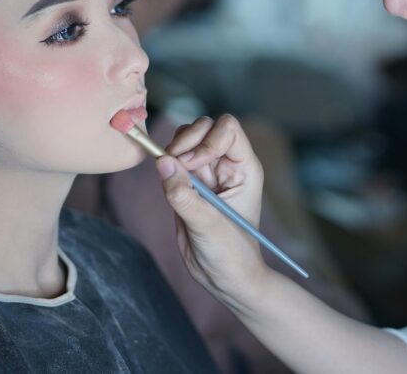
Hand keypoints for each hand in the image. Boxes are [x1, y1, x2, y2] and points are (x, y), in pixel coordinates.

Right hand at [158, 114, 271, 308]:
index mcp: (244, 168)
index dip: (208, 139)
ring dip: (174, 150)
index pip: (228, 130)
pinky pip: (174, 160)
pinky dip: (165, 163)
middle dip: (186, 140)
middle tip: (175, 164)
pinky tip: (166, 182)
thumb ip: (184, 195)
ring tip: (169, 174)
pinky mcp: (188, 184)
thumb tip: (162, 162)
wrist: (224, 278)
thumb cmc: (231, 254)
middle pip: (205, 128)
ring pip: (187, 140)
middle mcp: (226, 166)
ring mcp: (207, 173)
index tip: (194, 163)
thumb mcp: (208, 226)